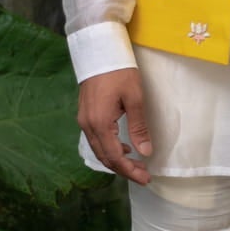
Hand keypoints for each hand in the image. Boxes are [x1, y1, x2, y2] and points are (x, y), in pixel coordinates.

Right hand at [78, 69, 152, 184]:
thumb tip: (145, 152)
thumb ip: (139, 127)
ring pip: (99, 150)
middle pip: (104, 157)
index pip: (115, 156)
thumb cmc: (119, 71)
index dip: (130, 170)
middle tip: (143, 175)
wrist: (98, 51)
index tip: (146, 178)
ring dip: (116, 160)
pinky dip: (109, 149)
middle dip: (124, 169)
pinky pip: (95, 140)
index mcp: (100, 123)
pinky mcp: (85, 115)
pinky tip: (123, 146)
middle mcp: (88, 126)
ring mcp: (84, 121)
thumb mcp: (134, 98)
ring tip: (135, 164)